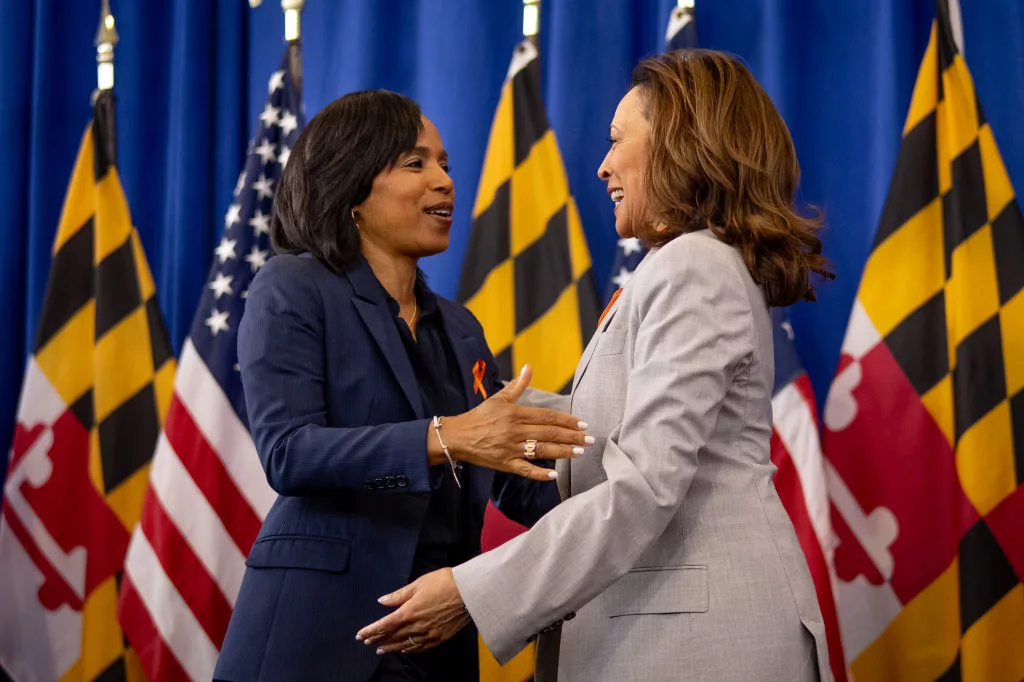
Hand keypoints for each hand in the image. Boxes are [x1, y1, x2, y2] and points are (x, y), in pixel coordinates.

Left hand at [356, 568, 470, 654]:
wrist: (469, 591)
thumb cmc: (444, 582)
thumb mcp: (419, 584)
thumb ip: (399, 595)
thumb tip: (382, 600)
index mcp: (409, 611)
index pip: (384, 625)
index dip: (371, 631)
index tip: (359, 635)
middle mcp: (417, 626)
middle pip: (393, 636)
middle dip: (378, 640)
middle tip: (367, 643)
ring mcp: (429, 633)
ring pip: (405, 644)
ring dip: (391, 647)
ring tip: (381, 650)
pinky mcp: (440, 637)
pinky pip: (421, 647)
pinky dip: (410, 649)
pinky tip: (405, 650)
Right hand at [435, 365, 592, 480]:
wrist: (457, 437)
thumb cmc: (480, 416)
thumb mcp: (498, 398)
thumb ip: (517, 385)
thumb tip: (529, 367)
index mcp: (516, 414)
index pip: (547, 416)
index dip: (566, 420)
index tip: (582, 423)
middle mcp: (516, 432)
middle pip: (549, 433)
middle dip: (572, 437)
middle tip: (589, 440)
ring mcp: (511, 449)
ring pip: (542, 451)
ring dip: (563, 452)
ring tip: (580, 452)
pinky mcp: (505, 464)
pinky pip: (526, 470)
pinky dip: (540, 473)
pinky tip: (554, 475)